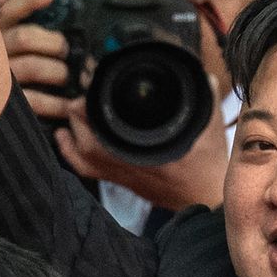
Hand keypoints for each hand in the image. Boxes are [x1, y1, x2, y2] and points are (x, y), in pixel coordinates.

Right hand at [0, 0, 71, 118]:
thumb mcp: (2, 37)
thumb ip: (21, 18)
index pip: (8, 10)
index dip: (28, 1)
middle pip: (25, 38)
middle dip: (55, 43)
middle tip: (69, 51)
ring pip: (32, 66)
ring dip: (59, 71)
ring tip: (72, 76)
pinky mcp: (4, 103)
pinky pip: (35, 100)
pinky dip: (57, 104)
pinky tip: (72, 104)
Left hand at [55, 77, 228, 209]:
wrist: (205, 201)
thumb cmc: (209, 167)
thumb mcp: (211, 127)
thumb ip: (208, 98)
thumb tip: (204, 75)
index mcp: (150, 150)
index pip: (109, 124)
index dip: (95, 102)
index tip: (94, 83)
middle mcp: (130, 164)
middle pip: (89, 139)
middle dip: (80, 114)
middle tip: (82, 95)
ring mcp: (122, 175)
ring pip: (83, 156)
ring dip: (72, 133)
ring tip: (71, 114)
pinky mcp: (121, 181)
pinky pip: (85, 169)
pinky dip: (70, 154)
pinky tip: (65, 138)